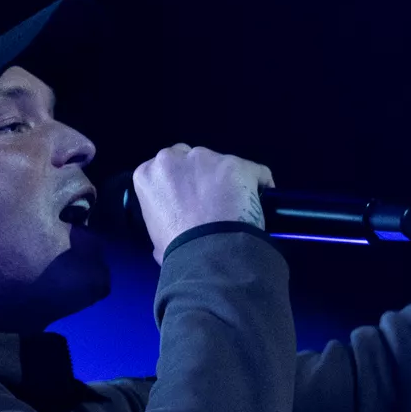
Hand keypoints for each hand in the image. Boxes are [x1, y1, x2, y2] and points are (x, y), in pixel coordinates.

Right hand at [132, 144, 276, 264]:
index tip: (189, 200)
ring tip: (237, 205)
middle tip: (212, 201)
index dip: (180, 184)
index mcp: (148, 174)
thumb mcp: (156, 237)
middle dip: (201, 175)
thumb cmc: (178, 250)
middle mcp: (174, 157)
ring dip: (227, 179)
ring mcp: (207, 158)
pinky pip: (255, 172)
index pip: (165, 170)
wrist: (208, 254)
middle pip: (191, 159)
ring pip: (221, 163)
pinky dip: (259, 183)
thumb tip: (171, 231)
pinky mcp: (238, 164)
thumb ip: (162, 221)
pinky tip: (262, 200)